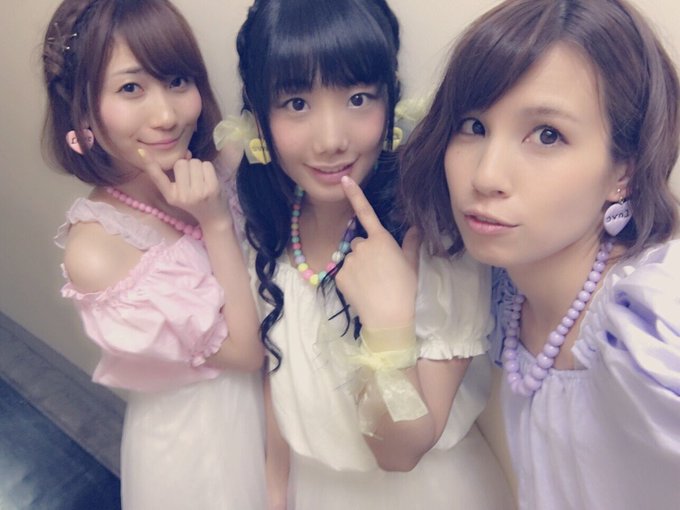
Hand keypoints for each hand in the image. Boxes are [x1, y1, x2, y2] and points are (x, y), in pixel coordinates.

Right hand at [138, 148, 230, 230]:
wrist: (213, 218)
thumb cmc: (195, 202)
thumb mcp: (179, 194)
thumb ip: (177, 176)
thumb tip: (185, 153)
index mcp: (171, 196)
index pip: (158, 178)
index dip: (149, 164)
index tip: (140, 151)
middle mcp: (182, 195)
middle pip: (180, 163)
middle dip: (187, 165)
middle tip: (192, 178)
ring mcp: (198, 192)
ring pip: (194, 162)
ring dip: (198, 167)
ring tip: (201, 180)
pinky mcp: (212, 188)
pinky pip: (206, 164)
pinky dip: (208, 168)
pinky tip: (209, 180)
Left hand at [335, 176, 420, 328]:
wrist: (388, 317)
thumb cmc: (405, 290)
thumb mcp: (411, 265)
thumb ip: (411, 243)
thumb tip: (416, 228)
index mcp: (382, 239)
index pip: (366, 212)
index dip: (355, 194)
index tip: (344, 180)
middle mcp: (362, 245)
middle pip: (360, 243)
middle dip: (366, 253)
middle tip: (379, 272)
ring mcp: (349, 260)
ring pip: (351, 259)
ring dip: (358, 266)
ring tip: (371, 284)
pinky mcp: (339, 276)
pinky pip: (343, 273)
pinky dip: (350, 280)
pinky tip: (362, 291)